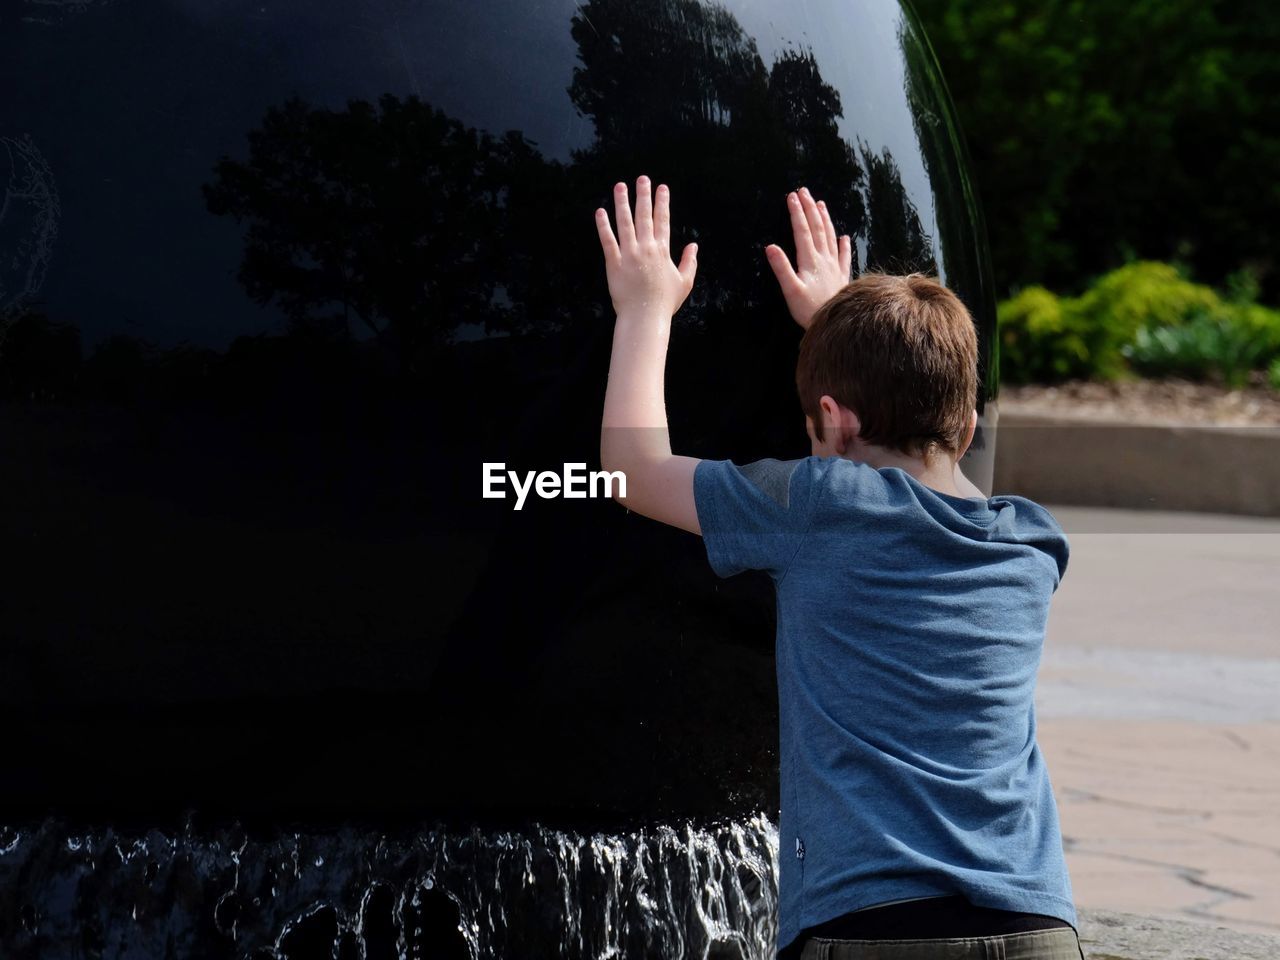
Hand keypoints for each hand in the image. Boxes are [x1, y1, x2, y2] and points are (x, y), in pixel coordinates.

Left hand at [595, 175, 696, 319]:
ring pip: (624, 223)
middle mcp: (646, 248)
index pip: (662, 221)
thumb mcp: (684, 282)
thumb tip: (694, 245)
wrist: (645, 318)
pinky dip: (603, 226)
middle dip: (643, 195)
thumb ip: (690, 262)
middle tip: (642, 178)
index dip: (662, 203)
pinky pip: (607, 240)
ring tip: (620, 186)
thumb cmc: (665, 303)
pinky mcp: (614, 263)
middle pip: (644, 216)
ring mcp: (629, 255)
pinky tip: (600, 212)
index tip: (662, 188)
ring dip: (622, 203)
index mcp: (663, 251)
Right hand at [765, 187, 851, 329]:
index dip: (796, 212)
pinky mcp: (842, 276)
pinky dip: (843, 244)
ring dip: (824, 219)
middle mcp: (824, 259)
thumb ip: (781, 268)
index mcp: (809, 261)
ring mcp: (834, 266)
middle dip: (809, 208)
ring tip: (821, 203)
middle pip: (816, 228)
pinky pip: (843, 256)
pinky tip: (843, 237)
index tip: (792, 196)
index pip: (802, 231)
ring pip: (830, 236)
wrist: (835, 322)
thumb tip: (770, 247)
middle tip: (804, 191)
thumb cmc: (809, 310)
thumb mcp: (790, 291)